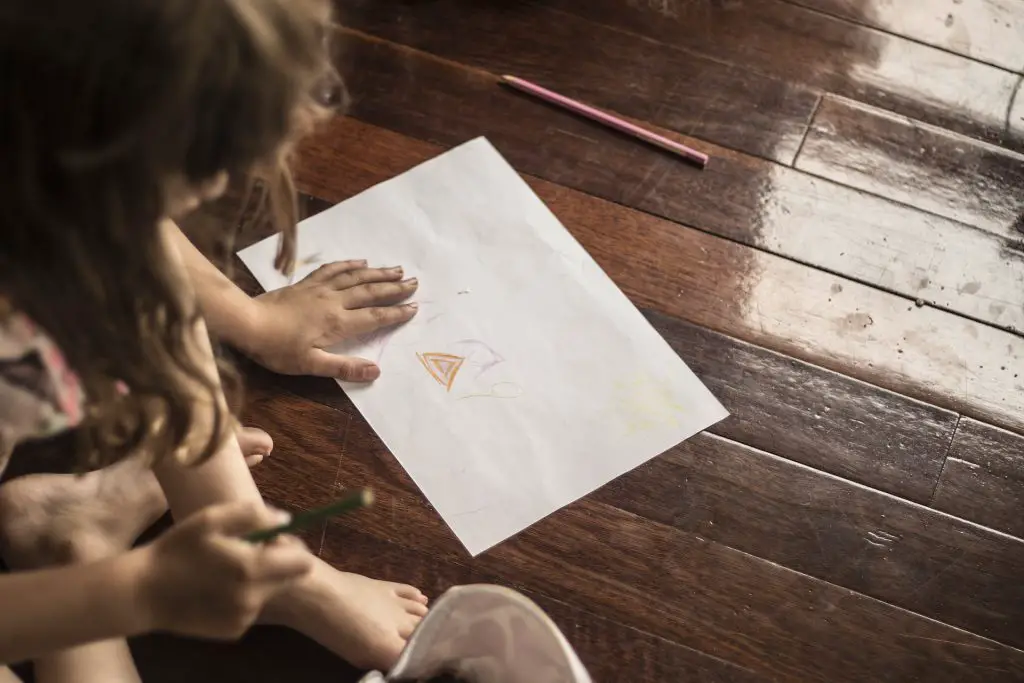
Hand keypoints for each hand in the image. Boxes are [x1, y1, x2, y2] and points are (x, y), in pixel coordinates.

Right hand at [136, 502, 313, 639]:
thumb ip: (253, 515)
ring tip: (225, 570)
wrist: (142, 593)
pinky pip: (252, 607)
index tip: (273, 540)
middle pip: (290, 579)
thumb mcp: (211, 519)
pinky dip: (243, 595)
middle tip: (250, 551)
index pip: (302, 563)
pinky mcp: (234, 630)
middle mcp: (252, 598)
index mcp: (250, 569)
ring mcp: (244, 618)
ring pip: (270, 592)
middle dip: (278, 563)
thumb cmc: (176, 550)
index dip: (292, 548)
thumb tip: (286, 520)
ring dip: (258, 579)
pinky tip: (217, 589)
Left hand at [244, 260, 418, 380]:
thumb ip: (344, 367)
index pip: (374, 316)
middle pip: (370, 292)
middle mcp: (334, 301)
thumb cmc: (278, 348)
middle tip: (415, 282)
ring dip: (378, 273)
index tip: (414, 308)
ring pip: (356, 277)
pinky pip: (333, 269)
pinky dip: (350, 264)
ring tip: (397, 269)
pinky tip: (360, 261)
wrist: (248, 323)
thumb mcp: (311, 365)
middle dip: (394, 288)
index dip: (396, 313)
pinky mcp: (307, 283)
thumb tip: (376, 370)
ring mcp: (320, 289)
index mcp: (338, 323)